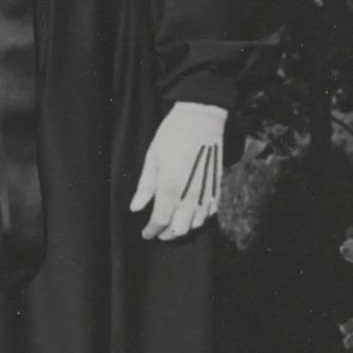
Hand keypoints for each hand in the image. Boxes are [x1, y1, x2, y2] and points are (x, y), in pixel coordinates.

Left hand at [130, 101, 226, 240]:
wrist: (202, 119)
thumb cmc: (173, 135)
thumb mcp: (152, 158)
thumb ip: (145, 187)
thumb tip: (135, 208)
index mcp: (171, 187)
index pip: (160, 221)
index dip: (151, 231)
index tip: (145, 233)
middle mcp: (190, 195)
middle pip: (179, 229)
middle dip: (166, 234)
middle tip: (157, 231)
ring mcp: (206, 192)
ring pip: (195, 225)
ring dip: (182, 228)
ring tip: (172, 224)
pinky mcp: (217, 187)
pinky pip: (210, 214)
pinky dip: (199, 220)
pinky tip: (190, 215)